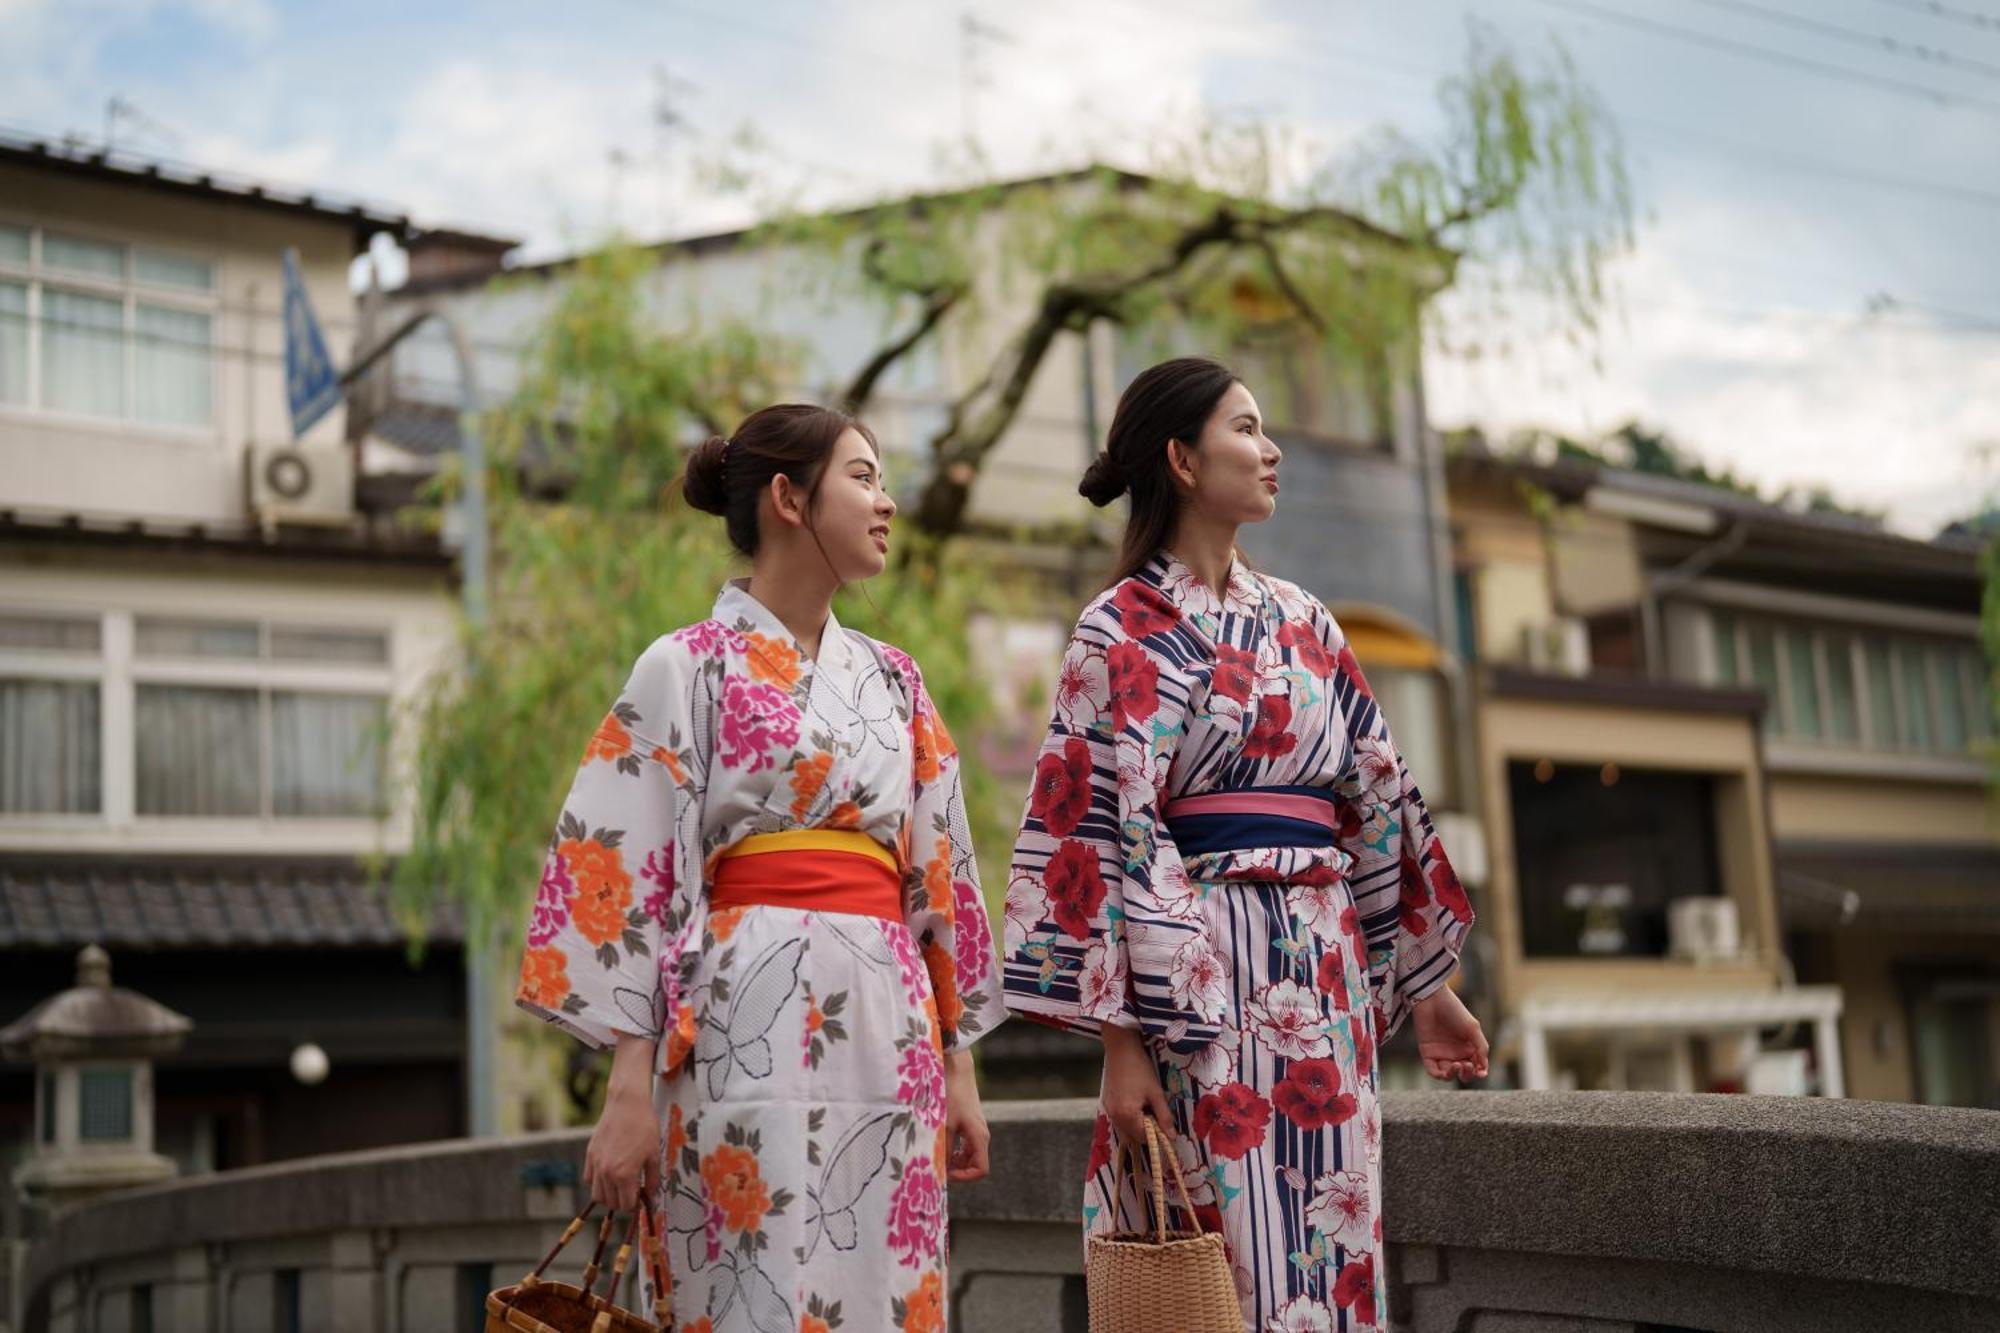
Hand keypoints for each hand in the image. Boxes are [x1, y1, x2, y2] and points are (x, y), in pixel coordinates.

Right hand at [584, 1033, 659, 1211]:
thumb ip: (653, 1179)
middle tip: (633, 1190)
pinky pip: (589, 1179)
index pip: (626, 1205)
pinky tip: (609, 1172)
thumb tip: (651, 1196)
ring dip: (609, 1194)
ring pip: (597, 1194)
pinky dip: (597, 1181)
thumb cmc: (644, 1127)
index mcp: (624, 1175)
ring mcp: (595, 1164)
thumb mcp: (654, 1155)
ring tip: (621, 1183)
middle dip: (623, 1200)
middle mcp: (606, 1173)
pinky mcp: (589, 1154)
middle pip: (611, 1202)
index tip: (641, 1196)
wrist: (627, 1103)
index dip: (635, 1204)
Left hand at [943, 1049, 990, 1182]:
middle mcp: (981, 1135)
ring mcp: (975, 1129)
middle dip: (956, 1169)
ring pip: (968, 1155)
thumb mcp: (944, 1124)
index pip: (980, 1170)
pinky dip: (953, 1149)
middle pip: (974, 1164)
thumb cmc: (951, 1095)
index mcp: (979, 1138)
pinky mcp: (969, 1122)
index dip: (964, 1177)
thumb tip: (938, 1169)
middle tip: (937, 1166)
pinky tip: (939, 1143)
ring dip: (954, 1160)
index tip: (946, 1175)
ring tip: (936, 1155)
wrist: (956, 1069)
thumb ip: (942, 1148)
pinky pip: (964, 1144)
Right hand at [1100, 1023, 1171, 1149]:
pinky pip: (1119, 1120)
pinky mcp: (1107, 1103)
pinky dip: (1129, 1118)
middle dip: (1147, 1130)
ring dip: (1138, 1125)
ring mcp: (1109, 1110)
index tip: (1164, 1122)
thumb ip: (1164, 1116)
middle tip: (1156, 1112)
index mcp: (1127, 1115)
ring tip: (1146, 1106)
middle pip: (1133, 1136)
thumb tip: (1172, 1136)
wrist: (1120, 1048)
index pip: (1144, 1137)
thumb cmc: (1140, 1068)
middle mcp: (1115, 1116)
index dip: (1157, 1134)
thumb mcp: (1156, 1092)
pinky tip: (1136, 1103)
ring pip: (1125, 1129)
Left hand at [1412, 986, 1488, 1082]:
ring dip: (1454, 1075)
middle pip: (1463, 1073)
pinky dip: (1439, 1075)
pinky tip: (1446, 1070)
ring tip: (1458, 1064)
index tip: (1481, 1072)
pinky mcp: (1427, 1052)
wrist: (1432, 999)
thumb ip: (1481, 1047)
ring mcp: (1441, 1053)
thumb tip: (1484, 1068)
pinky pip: (1433, 1070)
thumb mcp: (1472, 1028)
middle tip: (1467, 1064)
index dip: (1480, 1072)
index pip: (1476, 1066)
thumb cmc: (1454, 1010)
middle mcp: (1455, 1052)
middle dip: (1467, 1074)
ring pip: (1448, 1074)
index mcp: (1468, 1047)